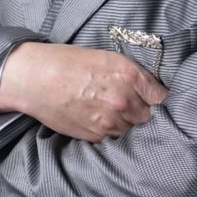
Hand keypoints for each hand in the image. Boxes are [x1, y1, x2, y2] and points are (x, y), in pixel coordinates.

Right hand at [0, 42, 168, 142]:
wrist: (36, 79)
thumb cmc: (70, 62)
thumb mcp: (108, 58)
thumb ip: (132, 75)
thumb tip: (151, 89)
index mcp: (129, 75)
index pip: (161, 96)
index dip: (158, 98)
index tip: (154, 99)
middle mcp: (123, 99)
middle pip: (148, 115)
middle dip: (141, 111)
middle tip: (127, 103)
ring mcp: (109, 120)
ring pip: (131, 129)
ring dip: (126, 123)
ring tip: (109, 110)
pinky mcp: (95, 135)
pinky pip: (113, 137)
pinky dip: (110, 131)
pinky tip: (98, 118)